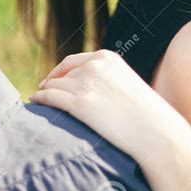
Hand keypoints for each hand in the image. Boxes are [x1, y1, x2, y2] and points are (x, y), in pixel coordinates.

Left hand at [29, 49, 190, 163]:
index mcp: (106, 58)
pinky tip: (34, 103)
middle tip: (43, 92)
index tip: (52, 80)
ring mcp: (85, 84)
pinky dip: (39, 99)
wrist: (157, 132)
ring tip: (38, 101)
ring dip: (44, 93)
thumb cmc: (147, 115)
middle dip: (51, 83)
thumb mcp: (127, 84)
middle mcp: (94, 67)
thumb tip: (92, 87)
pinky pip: (50, 97)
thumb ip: (108, 80)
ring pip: (53, 85)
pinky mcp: (79, 103)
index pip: (72, 61)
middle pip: (61, 74)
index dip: (59, 72)